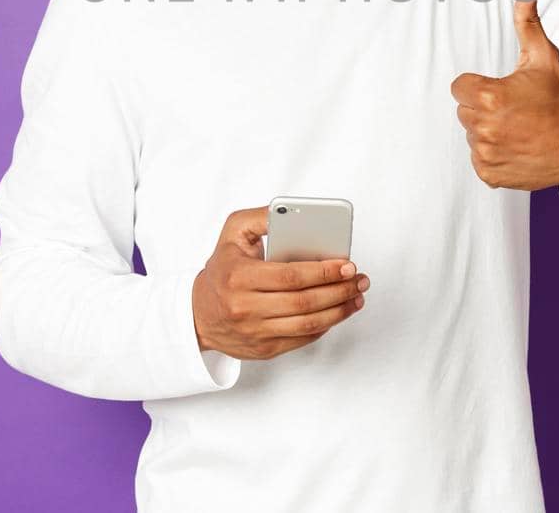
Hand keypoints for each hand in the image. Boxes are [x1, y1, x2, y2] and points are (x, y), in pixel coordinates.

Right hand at [192, 206, 369, 359]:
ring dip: (339, 311)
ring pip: (308, 324)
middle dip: (339, 290)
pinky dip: (325, 326)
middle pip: (304, 301)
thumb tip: (288, 210)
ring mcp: (256, 332)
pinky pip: (303, 339)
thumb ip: (261, 217)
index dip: (323, 271)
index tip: (347, 264)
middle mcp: (246, 307)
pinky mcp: (265, 349)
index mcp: (239, 277)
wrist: (199, 314)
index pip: (290, 276)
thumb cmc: (222, 270)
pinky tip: (338, 312)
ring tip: (356, 297)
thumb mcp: (233, 233)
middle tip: (359, 280)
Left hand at [449, 0, 558, 190]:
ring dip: (489, 131)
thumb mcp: (544, 57)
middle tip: (515, 109)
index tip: (503, 91)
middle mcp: (484, 127)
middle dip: (484, 108)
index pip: (460, 86)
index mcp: (490, 96)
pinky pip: (479, 158)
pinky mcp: (490, 174)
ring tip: (518, 129)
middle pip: (465, 110)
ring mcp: (486, 153)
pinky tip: (517, 147)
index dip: (480, 86)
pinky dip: (494, 154)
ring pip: (472, 134)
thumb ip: (528, 22)